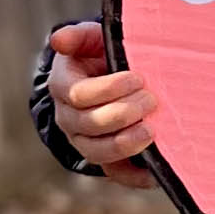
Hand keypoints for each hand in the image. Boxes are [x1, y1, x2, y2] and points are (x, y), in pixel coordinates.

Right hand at [47, 20, 160, 182]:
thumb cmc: (101, 55)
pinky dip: (135, 176)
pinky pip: (116, 174)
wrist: (108, 77)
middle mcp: (69, 118)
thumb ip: (78, 37)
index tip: (137, 78)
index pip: (79, 95)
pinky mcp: (106, 159)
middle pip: (89, 124)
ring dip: (125, 144)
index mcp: (63, 87)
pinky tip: (154, 171)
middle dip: (122, 113)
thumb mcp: (92, 40)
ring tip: (151, 131)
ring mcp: (85, 141)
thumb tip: (59, 39)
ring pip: (97, 152)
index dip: (109, 88)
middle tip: (151, 100)